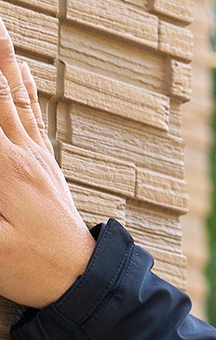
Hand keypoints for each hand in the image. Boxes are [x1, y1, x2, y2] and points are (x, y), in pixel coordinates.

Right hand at [0, 14, 95, 308]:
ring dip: (0, 58)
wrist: (83, 280)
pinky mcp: (43, 163)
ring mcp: (36, 156)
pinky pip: (28, 113)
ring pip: (12, 96)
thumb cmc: (31, 269)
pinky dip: (19, 84)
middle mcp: (22, 154)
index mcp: (4, 171)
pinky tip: (19, 65)